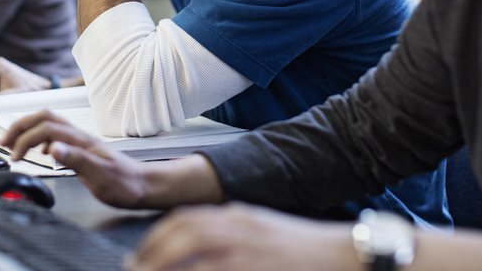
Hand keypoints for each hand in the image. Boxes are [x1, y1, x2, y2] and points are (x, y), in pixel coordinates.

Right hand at [0, 110, 149, 207]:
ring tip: (14, 142)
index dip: (25, 139)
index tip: (14, 156)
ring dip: (29, 129)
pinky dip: (41, 138)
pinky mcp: (83, 149)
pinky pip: (57, 134)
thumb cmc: (125, 184)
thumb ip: (76, 160)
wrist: (144, 186)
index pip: (46, 129)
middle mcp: (81, 137)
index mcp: (82, 141)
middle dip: (21, 126)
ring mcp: (82, 141)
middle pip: (45, 117)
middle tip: (4, 141)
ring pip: (50, 123)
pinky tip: (40, 151)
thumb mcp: (100, 176)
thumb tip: (53, 148)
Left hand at [127, 203, 357, 270]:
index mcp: (239, 216)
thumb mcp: (263, 235)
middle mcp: (240, 227)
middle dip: (151, 252)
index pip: (186, 220)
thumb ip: (233, 238)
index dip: (156, 238)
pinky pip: (215, 270)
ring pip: (192, 250)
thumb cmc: (306, 252)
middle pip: (183, 231)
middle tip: (133, 269)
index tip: (139, 257)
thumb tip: (197, 258)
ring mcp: (249, 248)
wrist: (348, 256)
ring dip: (163, 263)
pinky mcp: (256, 266)